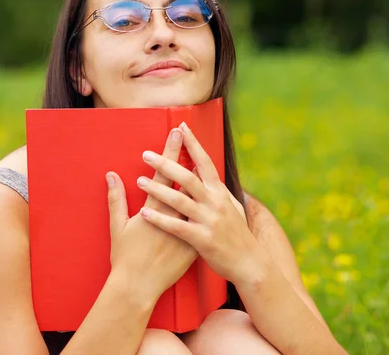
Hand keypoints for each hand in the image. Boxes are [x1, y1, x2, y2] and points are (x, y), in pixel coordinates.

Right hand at [105, 127, 196, 299]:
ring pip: (198, 200)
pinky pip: (205, 224)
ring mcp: (185, 229)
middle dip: (186, 155)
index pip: (163, 173)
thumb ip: (116, 199)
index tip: (175, 133)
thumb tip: (111, 175)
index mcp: (153, 209)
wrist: (138, 287)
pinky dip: (209, 212)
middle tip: (190, 136)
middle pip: (184, 180)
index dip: (169, 151)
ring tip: (208, 163)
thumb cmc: (125, 257)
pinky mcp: (194, 243)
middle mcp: (172, 215)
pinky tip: (217, 199)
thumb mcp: (118, 227)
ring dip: (202, 180)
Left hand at [136, 122, 263, 285]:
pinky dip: (160, 220)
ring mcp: (209, 220)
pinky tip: (144, 213)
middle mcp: (215, 202)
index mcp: (220, 192)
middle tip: (146, 154)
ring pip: (179, 200)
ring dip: (157, 189)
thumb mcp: (233, 207)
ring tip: (139, 180)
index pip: (205, 162)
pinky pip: (177, 227)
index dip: (193, 143)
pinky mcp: (202, 239)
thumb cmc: (238, 234)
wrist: (249, 262)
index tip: (181, 127)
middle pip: (187, 177)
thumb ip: (220, 192)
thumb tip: (211, 177)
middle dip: (166, 163)